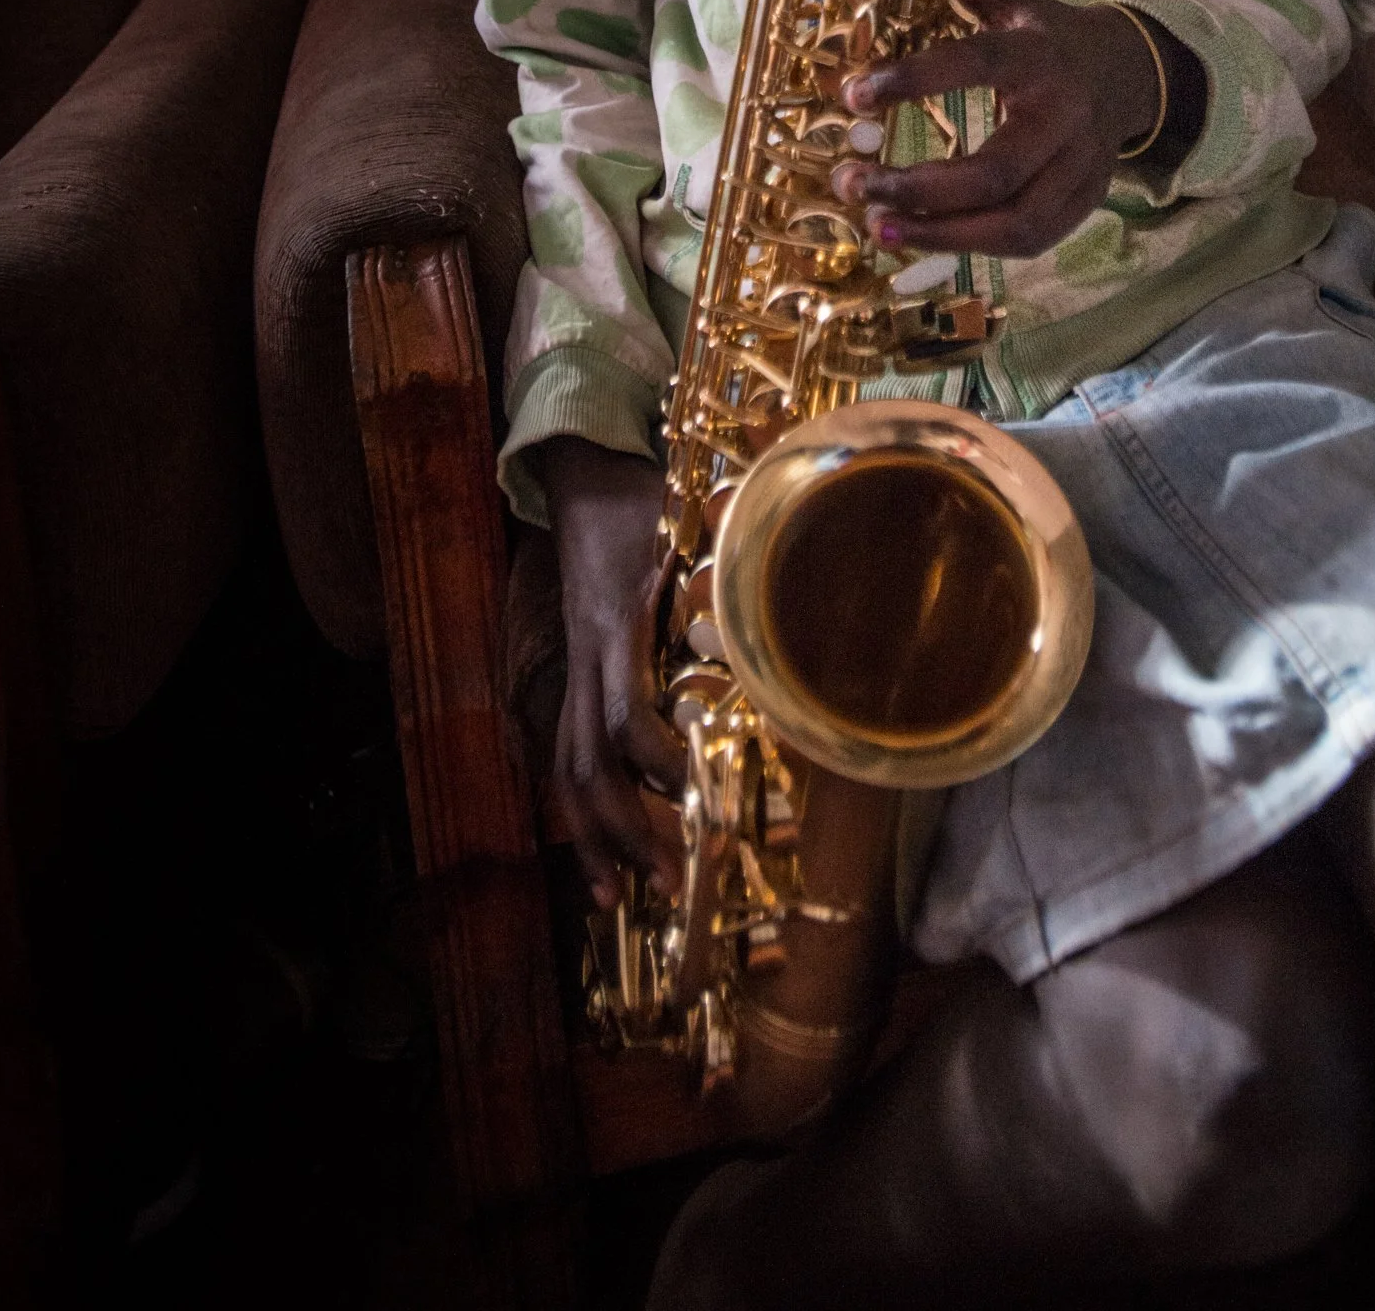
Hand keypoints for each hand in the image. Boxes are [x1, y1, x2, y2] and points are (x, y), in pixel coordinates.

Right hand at [540, 437, 685, 910]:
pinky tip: (602, 858)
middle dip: (623, 829)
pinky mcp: (577, 680)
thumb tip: (808, 596)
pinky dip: (583, 813)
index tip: (696, 796)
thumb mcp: (694, 523)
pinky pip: (568, 757)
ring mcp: (576, 672)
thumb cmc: (648, 499)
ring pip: (567, 770)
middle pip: (586, 763)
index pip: (626, 716)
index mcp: (620, 626)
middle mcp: (590, 658)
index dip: (658, 763)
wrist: (584, 477)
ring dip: (593, 838)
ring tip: (622, 898)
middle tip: (669, 880)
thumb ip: (732, 560)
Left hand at [831, 0, 1160, 259]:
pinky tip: (923, 238)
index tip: (854, 95)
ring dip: (940, 234)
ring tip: (878, 227)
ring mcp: (1080, 167)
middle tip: (855, 185)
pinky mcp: (1086, 202)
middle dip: (917, 188)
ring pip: (1014, 223)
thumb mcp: (1018, 3)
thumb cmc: (1053, 38)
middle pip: (993, 172)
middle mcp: (1064, 117)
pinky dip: (973, 247)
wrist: (1130, 71)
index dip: (914, 81)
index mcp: (1038, 57)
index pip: (975, 65)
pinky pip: (1029, 241)